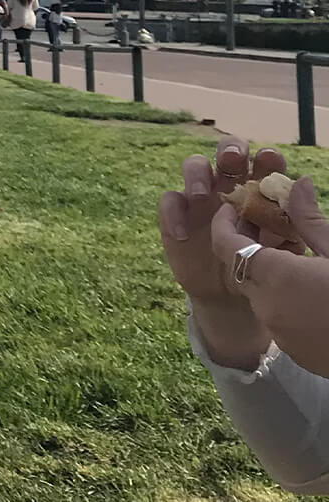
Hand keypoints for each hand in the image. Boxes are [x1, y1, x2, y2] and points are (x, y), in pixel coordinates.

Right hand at [159, 138, 290, 303]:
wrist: (232, 296)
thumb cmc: (264, 267)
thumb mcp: (288, 247)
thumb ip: (298, 220)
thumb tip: (303, 183)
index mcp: (261, 189)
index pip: (264, 162)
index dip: (266, 157)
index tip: (270, 160)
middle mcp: (229, 185)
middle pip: (227, 152)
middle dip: (230, 150)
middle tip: (234, 160)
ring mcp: (200, 197)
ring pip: (193, 166)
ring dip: (197, 174)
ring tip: (202, 194)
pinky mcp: (177, 214)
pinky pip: (169, 202)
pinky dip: (173, 214)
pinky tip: (183, 235)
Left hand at [210, 175, 328, 376]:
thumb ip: (310, 220)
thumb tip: (297, 183)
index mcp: (276, 278)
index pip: (225, 245)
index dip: (223, 223)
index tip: (233, 207)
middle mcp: (267, 307)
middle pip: (240, 268)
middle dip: (245, 244)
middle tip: (266, 223)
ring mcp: (279, 333)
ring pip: (258, 294)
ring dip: (267, 272)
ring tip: (294, 254)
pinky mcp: (294, 350)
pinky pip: (277, 317)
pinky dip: (283, 298)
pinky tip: (310, 288)